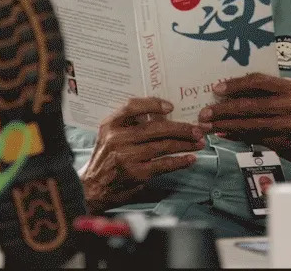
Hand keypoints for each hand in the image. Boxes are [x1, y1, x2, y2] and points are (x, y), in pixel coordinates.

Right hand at [81, 97, 209, 213]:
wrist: (92, 186)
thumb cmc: (106, 156)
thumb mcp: (109, 134)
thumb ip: (129, 123)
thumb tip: (162, 114)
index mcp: (111, 124)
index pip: (133, 106)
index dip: (153, 104)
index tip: (171, 107)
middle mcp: (117, 138)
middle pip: (155, 128)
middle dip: (181, 128)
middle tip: (198, 129)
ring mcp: (127, 157)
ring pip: (163, 146)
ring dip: (185, 144)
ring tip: (199, 142)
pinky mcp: (136, 174)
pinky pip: (163, 164)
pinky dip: (180, 161)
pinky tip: (190, 158)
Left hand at [198, 73, 290, 164]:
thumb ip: (268, 89)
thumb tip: (232, 90)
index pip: (258, 82)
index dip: (235, 84)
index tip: (217, 89)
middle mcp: (290, 106)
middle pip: (249, 106)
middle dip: (223, 110)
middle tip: (205, 113)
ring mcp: (288, 127)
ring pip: (249, 126)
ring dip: (225, 126)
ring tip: (208, 126)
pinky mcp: (284, 144)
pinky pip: (255, 139)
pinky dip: (236, 136)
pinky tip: (224, 134)